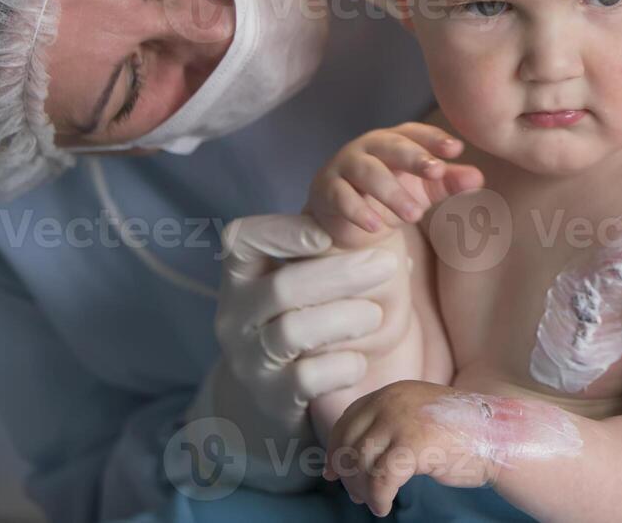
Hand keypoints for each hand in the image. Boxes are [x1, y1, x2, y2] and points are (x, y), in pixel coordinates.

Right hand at [212, 214, 404, 437]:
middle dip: (341, 274)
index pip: (242, 241)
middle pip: (282, 288)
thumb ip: (329, 249)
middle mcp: (233, 316)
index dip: (283, 232)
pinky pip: (306, 378)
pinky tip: (361, 360)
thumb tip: (388, 224)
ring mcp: (247, 360)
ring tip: (377, 314)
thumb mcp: (304, 281)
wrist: (274, 394)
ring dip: (345, 318)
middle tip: (388, 264)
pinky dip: (341, 365)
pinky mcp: (270, 398)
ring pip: (292, 332)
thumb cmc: (303, 317)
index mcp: (240, 277)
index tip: (327, 234)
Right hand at [309, 122, 483, 244]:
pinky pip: (341, 196)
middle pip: (391, 146)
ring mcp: (345, 166)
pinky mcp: (327, 190)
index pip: (415, 132)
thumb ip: (448, 181)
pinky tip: (376, 226)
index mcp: (395, 140)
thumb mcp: (423, 189)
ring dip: (392, 192)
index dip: (434, 139)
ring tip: (415, 215)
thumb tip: (478, 178)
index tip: (456, 149)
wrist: (344, 218)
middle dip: (415, 157)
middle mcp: (369, 147)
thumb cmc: (389, 192)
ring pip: (367, 171)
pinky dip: (358, 210)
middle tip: (437, 172)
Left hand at [322, 381, 497, 515]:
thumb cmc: (458, 433)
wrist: (497, 435)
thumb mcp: (415, 418)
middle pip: (348, 442)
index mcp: (390, 392)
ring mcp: (403, 420)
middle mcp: (391, 400)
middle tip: (357, 494)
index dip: (335, 449)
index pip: (347, 421)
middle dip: (347, 473)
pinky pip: (381, 479)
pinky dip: (378, 497)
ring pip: (360, 462)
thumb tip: (339, 464)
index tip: (333, 472)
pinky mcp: (415, 444)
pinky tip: (385, 506)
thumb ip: (385, 429)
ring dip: (362, 489)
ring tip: (374, 501)